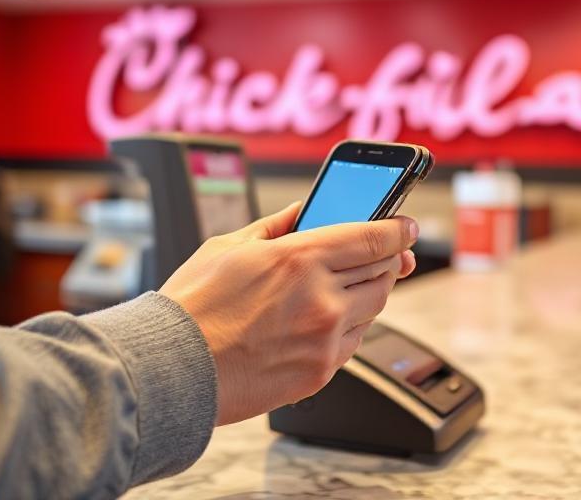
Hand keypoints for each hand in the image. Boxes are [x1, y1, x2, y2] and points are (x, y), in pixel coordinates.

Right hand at [160, 202, 417, 424]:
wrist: (174, 371)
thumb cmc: (192, 309)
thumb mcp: (229, 246)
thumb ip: (277, 225)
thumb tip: (304, 209)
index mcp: (300, 258)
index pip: (374, 237)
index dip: (398, 229)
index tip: (407, 226)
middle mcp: (322, 298)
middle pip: (385, 271)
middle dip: (388, 259)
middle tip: (382, 253)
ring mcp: (325, 338)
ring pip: (375, 307)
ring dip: (369, 291)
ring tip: (344, 285)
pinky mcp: (322, 371)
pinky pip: (355, 340)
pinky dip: (350, 324)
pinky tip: (324, 318)